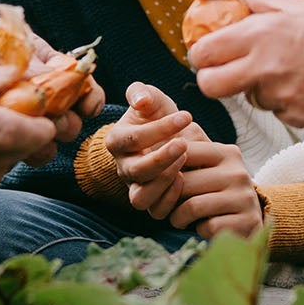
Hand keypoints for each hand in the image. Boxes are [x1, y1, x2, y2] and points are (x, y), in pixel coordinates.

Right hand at [104, 83, 200, 219]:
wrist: (170, 136)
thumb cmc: (157, 115)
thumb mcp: (150, 97)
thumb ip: (141, 92)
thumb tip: (141, 100)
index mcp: (116, 141)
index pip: (132, 138)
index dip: (159, 128)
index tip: (187, 116)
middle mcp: (123, 167)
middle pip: (135, 171)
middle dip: (161, 158)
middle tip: (184, 144)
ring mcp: (136, 187)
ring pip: (140, 198)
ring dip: (164, 181)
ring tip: (184, 161)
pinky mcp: (151, 202)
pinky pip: (156, 211)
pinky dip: (171, 199)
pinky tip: (186, 178)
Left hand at [166, 138, 261, 238]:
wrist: (246, 224)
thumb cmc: (214, 195)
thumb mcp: (203, 172)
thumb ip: (181, 160)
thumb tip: (149, 154)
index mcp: (227, 153)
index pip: (183, 152)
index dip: (163, 169)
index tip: (158, 182)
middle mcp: (238, 172)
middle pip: (184, 182)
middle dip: (168, 198)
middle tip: (168, 206)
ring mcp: (245, 198)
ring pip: (192, 206)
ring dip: (178, 217)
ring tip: (179, 219)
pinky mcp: (247, 222)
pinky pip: (207, 226)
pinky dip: (198, 230)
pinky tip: (202, 227)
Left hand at [189, 0, 303, 128]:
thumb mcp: (297, 4)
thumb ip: (260, 3)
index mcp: (259, 34)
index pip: (204, 53)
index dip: (202, 55)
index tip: (208, 54)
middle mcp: (265, 68)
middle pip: (211, 86)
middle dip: (215, 79)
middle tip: (228, 72)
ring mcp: (282, 97)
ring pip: (250, 99)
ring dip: (259, 88)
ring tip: (290, 69)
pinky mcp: (299, 117)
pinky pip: (280, 112)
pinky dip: (288, 101)